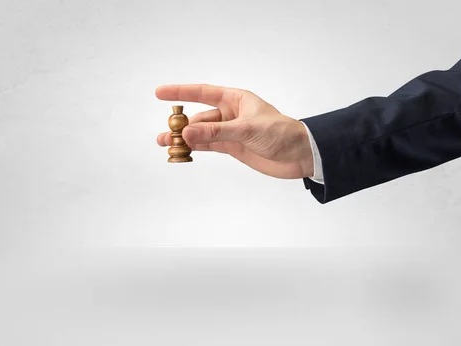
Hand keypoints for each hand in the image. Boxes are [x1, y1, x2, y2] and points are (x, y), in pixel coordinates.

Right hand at [156, 84, 313, 178]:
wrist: (300, 155)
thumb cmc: (281, 133)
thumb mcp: (247, 129)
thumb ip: (216, 132)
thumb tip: (188, 132)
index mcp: (236, 99)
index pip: (203, 93)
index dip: (180, 92)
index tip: (160, 93)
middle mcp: (231, 113)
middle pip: (199, 116)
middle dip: (181, 123)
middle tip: (165, 132)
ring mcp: (230, 131)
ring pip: (201, 133)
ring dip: (184, 138)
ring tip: (165, 143)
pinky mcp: (233, 147)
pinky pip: (208, 145)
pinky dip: (195, 148)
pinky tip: (182, 151)